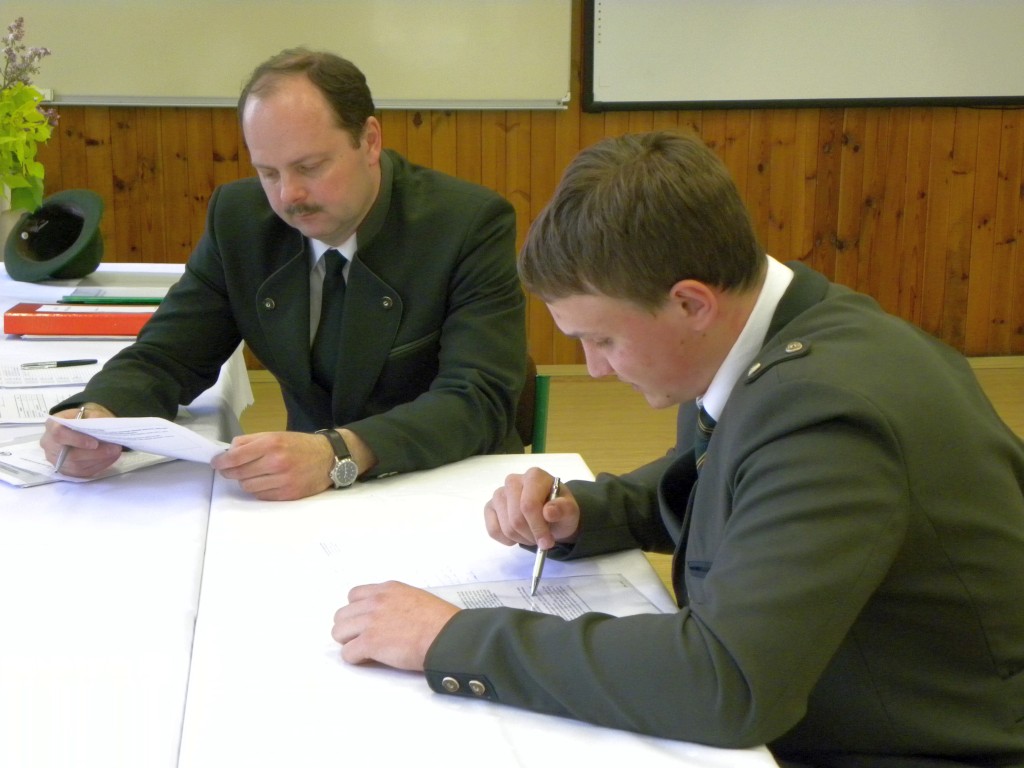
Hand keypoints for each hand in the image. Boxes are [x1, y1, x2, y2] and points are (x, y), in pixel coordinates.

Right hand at [41, 403, 121, 476]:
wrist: (79, 427)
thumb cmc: (83, 418)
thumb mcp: (88, 412)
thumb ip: (94, 417)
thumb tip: (101, 425)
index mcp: (52, 425)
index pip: (59, 435)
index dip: (77, 440)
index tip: (95, 443)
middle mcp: (49, 444)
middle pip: (70, 455)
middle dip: (96, 454)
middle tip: (115, 448)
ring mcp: (56, 460)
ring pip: (77, 466)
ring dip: (100, 461)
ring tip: (115, 452)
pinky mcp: (65, 470)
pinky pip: (82, 473)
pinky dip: (99, 466)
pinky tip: (110, 458)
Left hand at [211, 430, 334, 500]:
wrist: (329, 458)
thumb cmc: (300, 445)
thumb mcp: (276, 435)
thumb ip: (251, 441)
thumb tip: (229, 452)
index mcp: (271, 444)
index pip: (235, 457)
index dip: (221, 461)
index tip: (216, 462)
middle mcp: (276, 462)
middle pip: (238, 474)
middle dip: (230, 471)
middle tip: (229, 469)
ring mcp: (282, 480)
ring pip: (247, 486)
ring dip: (245, 481)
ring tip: (252, 474)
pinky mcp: (287, 494)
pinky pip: (260, 495)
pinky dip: (258, 489)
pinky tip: (265, 481)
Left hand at [331, 581, 459, 669]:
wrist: (446, 636)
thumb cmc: (441, 622)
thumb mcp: (417, 598)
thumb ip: (397, 603)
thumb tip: (391, 615)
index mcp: (388, 590)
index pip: (354, 595)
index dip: (357, 611)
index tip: (365, 622)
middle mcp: (376, 602)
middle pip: (342, 614)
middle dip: (350, 628)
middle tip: (363, 638)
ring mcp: (371, 621)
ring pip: (338, 632)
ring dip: (349, 642)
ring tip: (364, 650)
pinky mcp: (370, 642)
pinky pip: (347, 653)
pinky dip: (355, 659)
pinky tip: (369, 659)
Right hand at [484, 467, 580, 550]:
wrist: (551, 516)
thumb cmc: (560, 510)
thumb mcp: (570, 511)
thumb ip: (564, 509)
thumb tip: (549, 512)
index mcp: (534, 476)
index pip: (529, 505)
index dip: (537, 527)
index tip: (547, 542)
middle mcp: (513, 481)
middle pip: (516, 518)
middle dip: (531, 534)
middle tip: (542, 540)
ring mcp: (499, 494)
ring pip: (505, 527)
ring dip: (521, 538)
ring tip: (533, 534)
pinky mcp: (490, 507)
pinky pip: (493, 530)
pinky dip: (507, 540)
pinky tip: (519, 534)